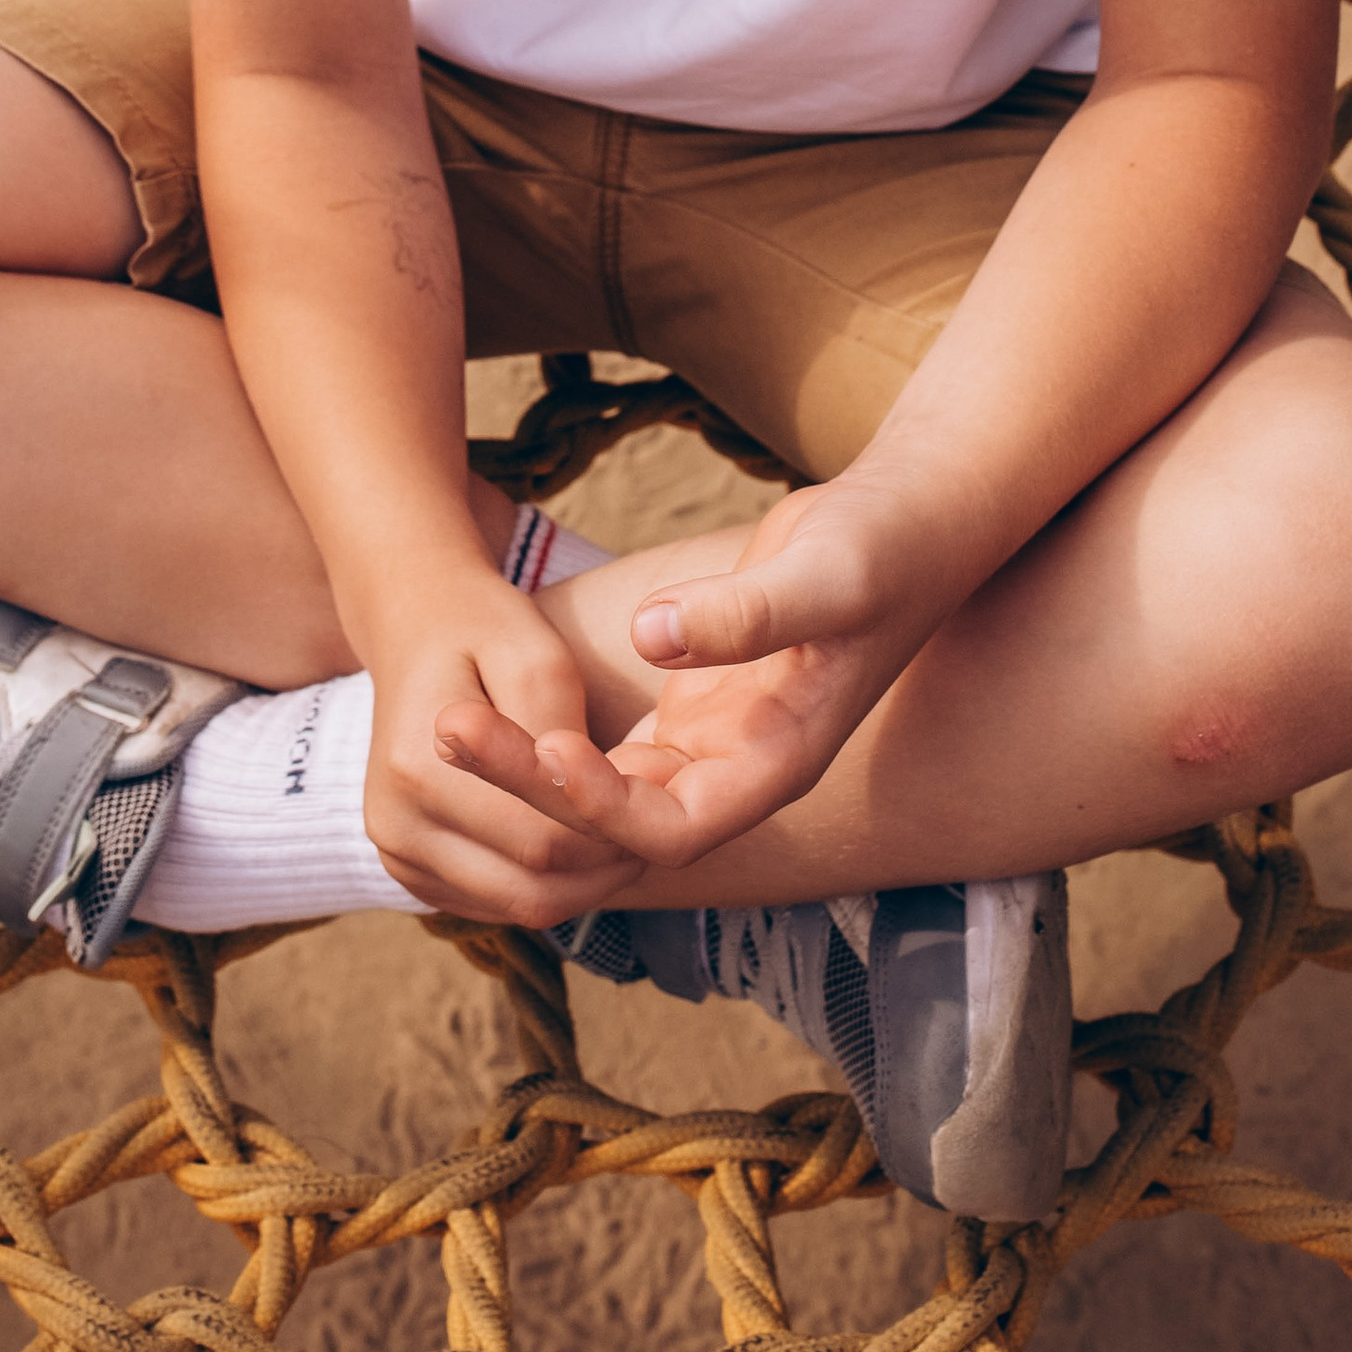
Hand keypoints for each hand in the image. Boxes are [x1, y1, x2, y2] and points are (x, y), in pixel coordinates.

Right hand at [358, 562, 641, 926]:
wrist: (416, 625)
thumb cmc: (484, 628)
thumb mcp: (535, 656)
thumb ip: (561, 735)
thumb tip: (592, 808)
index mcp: (419, 770)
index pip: (544, 843)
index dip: (615, 836)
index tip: (663, 809)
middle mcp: (395, 826)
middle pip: (534, 890)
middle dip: (607, 868)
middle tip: (655, 828)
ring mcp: (397, 855)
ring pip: (521, 906)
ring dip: (584, 882)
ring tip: (622, 830)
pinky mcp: (411, 872)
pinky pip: (499, 904)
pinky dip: (548, 882)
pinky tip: (576, 838)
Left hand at [436, 486, 920, 873]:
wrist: (906, 523)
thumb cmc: (878, 549)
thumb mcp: (824, 573)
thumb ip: (747, 611)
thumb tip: (651, 634)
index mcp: (774, 766)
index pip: (667, 828)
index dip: (598, 805)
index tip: (544, 751)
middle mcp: (736, 773)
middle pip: (615, 823)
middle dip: (530, 786)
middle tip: (446, 727)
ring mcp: (711, 745)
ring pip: (602, 794)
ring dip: (527, 767)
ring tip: (446, 719)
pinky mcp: (690, 706)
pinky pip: (608, 756)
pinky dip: (550, 743)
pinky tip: (489, 711)